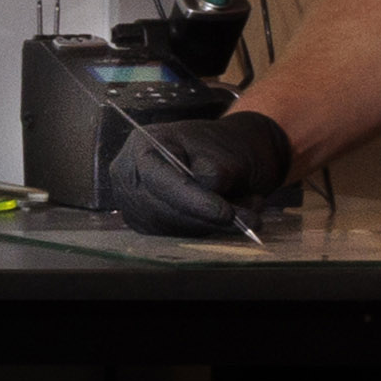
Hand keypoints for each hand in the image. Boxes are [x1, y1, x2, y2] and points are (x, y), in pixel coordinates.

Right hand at [89, 105, 293, 237]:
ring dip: (213, 225)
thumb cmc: (221, 147)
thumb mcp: (225, 149)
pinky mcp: (149, 225)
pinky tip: (228, 217)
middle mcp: (130, 176)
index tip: (226, 213)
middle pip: (162, 208)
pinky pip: (177, 235)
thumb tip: (208, 185)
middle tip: (250, 220)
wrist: (223, 158)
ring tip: (249, 209)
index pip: (158, 178)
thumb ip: (216, 168)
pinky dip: (208, 229)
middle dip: (207, 218)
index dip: (191, 199)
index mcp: (143, 145)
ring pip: (173, 226)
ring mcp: (135, 204)